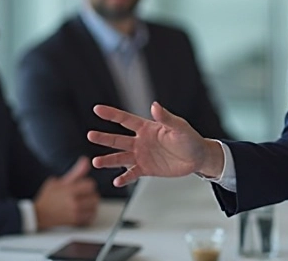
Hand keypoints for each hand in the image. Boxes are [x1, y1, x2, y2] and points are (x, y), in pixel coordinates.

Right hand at [33, 157, 98, 228]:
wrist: (38, 215)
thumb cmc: (47, 197)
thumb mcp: (59, 182)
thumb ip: (75, 172)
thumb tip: (86, 160)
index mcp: (70, 189)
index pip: (91, 184)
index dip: (87, 185)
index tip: (82, 187)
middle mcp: (74, 201)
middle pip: (95, 196)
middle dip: (90, 195)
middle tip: (83, 196)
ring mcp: (75, 212)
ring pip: (94, 207)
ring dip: (91, 205)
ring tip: (83, 204)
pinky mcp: (75, 222)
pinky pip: (90, 217)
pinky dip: (89, 214)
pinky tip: (82, 211)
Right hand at [87, 101, 223, 186]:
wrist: (197, 158)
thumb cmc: (189, 139)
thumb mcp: (179, 127)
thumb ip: (166, 118)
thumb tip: (154, 106)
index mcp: (147, 128)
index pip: (125, 119)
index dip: (111, 114)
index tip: (97, 109)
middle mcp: (141, 141)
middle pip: (118, 139)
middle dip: (104, 138)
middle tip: (90, 135)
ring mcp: (142, 155)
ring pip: (121, 157)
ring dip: (109, 160)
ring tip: (96, 162)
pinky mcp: (147, 169)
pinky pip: (132, 174)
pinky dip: (124, 178)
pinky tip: (116, 181)